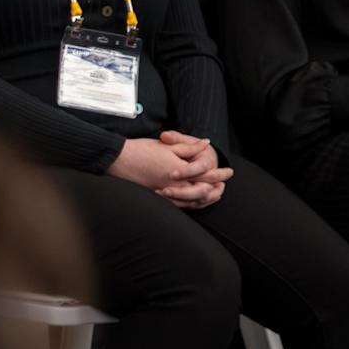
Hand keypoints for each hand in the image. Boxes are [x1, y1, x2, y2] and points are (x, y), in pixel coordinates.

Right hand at [108, 132, 231, 207]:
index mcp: (178, 169)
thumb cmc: (141, 150)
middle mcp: (174, 184)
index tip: (229, 171)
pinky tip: (196, 199)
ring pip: (193, 201)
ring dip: (206, 197)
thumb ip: (189, 146)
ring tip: (214, 192)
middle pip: (203, 191)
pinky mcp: (159, 197)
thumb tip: (206, 144)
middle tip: (223, 184)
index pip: (206, 174)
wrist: (119, 160)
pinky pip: (180, 204)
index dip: (220, 173)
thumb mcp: (167, 145)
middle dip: (216, 188)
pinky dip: (192, 203)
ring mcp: (166, 193)